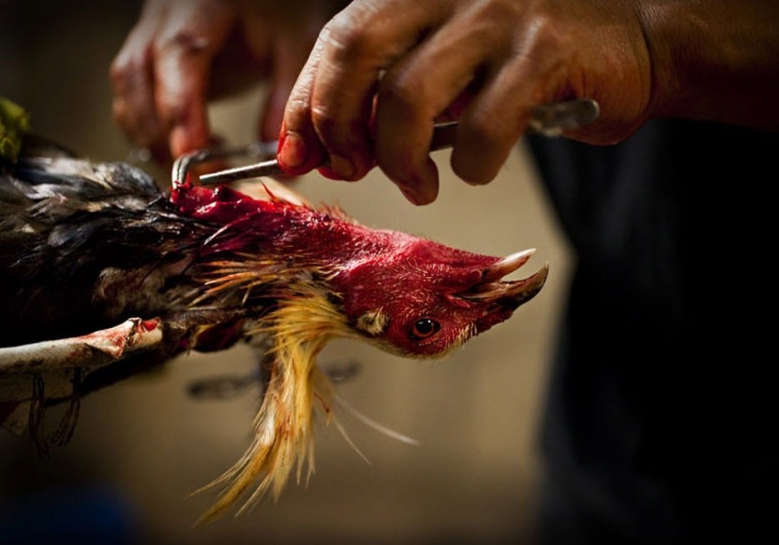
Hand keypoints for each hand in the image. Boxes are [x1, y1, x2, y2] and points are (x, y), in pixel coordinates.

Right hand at [110, 0, 345, 162]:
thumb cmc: (276, 9)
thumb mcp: (294, 44)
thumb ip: (285, 97)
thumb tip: (282, 156)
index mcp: (198, 8)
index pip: (178, 57)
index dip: (180, 108)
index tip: (192, 153)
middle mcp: (160, 21)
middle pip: (136, 78)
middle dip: (163, 133)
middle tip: (202, 174)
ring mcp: (146, 38)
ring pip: (127, 91)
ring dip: (154, 136)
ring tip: (202, 162)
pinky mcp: (146, 59)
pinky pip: (130, 99)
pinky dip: (152, 131)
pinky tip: (190, 146)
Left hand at [278, 0, 778, 203]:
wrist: (634, 43)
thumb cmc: (530, 63)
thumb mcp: (449, 68)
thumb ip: (391, 97)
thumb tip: (329, 151)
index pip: (337, 38)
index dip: (304, 102)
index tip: (298, 154)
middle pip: (355, 48)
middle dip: (338, 123)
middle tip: (352, 166)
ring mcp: (499, 15)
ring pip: (410, 95)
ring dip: (401, 159)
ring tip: (418, 184)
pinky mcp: (545, 52)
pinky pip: (482, 127)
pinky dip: (470, 165)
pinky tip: (477, 168)